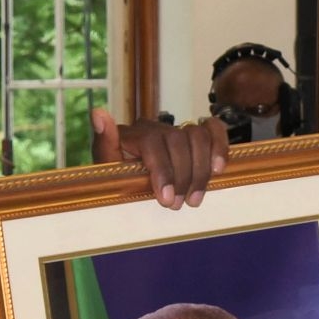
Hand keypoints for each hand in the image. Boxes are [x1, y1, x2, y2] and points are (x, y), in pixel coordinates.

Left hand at [91, 108, 226, 208]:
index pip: (154, 143)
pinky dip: (219, 147)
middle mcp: (157, 128)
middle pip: (179, 142)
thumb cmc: (118, 176)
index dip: (164, 171)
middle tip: (178, 204)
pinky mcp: (196, 136)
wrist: (130, 181)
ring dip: (201, 170)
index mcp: (134, 134)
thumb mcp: (105, 166)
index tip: (166, 199)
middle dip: (182, 177)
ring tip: (194, 198)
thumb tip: (98, 113)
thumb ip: (104, 143)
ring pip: (198, 137)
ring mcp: (178, 130)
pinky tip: (218, 169)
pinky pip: (213, 130)